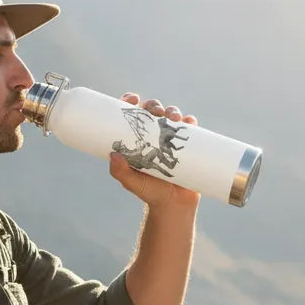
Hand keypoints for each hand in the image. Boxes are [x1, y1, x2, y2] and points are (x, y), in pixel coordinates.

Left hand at [109, 94, 200, 209]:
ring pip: (172, 116)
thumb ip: (120, 172)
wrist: (173, 205)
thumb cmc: (149, 192)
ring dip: (172, 110)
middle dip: (154, 105)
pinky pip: (190, 128)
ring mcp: (172, 139)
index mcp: (137, 139)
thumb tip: (113, 155)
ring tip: (173, 118)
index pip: (131, 115)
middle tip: (155, 110)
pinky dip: (190, 121)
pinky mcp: (189, 145)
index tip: (132, 99)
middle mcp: (154, 135)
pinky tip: (189, 121)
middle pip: (153, 110)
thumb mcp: (132, 182)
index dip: (130, 102)